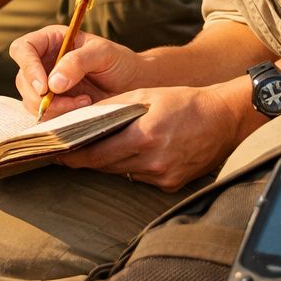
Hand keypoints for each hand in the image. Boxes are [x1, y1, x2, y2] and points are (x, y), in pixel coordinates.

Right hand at [9, 24, 145, 117]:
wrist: (134, 85)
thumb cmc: (120, 62)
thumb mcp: (103, 53)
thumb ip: (77, 62)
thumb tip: (53, 83)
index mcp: (51, 41)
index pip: (23, 49)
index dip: (28, 67)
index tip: (44, 87)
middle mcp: (44, 62)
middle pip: (23, 79)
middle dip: (42, 95)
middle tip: (68, 100)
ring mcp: (47, 85)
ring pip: (31, 99)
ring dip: (54, 107)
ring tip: (84, 102)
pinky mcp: (54, 104)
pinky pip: (45, 114)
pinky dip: (60, 115)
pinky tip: (83, 108)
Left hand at [56, 83, 246, 190]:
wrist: (225, 118)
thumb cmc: (183, 101)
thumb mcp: (144, 94)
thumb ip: (110, 108)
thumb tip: (77, 116)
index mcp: (143, 136)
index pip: (95, 153)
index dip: (72, 154)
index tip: (54, 151)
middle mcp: (153, 161)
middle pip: (104, 166)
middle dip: (84, 158)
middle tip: (64, 151)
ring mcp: (163, 176)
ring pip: (120, 173)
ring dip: (106, 162)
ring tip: (92, 149)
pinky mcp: (171, 185)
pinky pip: (139, 178)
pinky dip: (129, 167)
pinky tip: (127, 154)